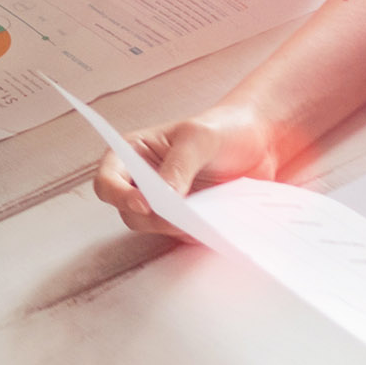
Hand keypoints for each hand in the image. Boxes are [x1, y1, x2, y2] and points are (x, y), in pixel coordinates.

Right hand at [91, 102, 289, 237]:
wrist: (258, 143)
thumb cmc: (221, 129)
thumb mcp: (199, 137)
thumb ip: (179, 164)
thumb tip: (164, 196)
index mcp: (134, 153)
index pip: (107, 180)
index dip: (118, 195)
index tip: (145, 203)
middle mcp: (143, 181)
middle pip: (128, 211)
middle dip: (151, 217)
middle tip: (179, 216)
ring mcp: (164, 203)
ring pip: (152, 227)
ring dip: (173, 227)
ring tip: (200, 219)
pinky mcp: (185, 219)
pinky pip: (180, 236)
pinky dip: (192, 234)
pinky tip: (211, 224)